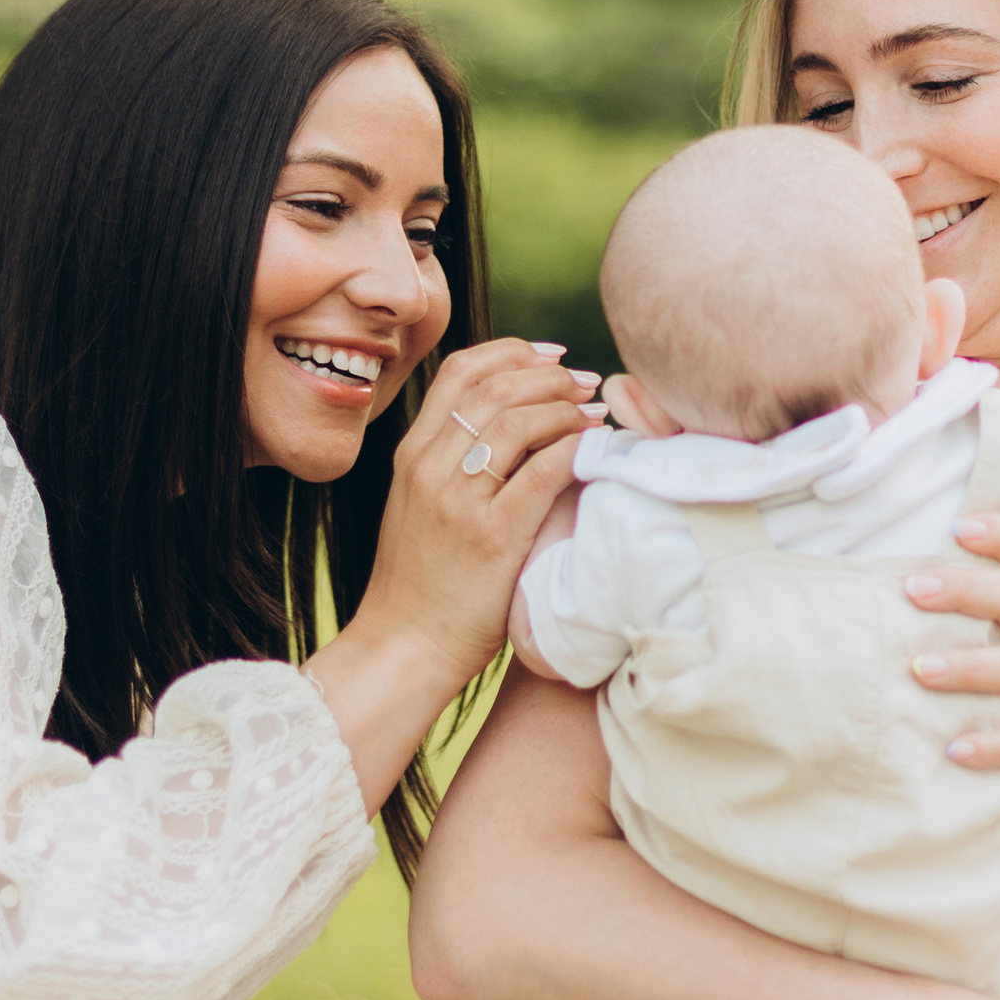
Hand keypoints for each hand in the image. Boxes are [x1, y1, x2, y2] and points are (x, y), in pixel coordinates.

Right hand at [354, 337, 601, 698]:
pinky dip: (575, 449)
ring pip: (519, 420)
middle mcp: (430, 467)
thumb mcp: (420, 506)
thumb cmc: (423, 582)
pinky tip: (595, 448)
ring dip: (566, 408)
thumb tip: (510, 423)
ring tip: (594, 413)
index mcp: (413, 454)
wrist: (404, 646)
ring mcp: (458, 501)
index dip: (514, 352)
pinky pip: (542, 472)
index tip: (553, 357)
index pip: (462, 371)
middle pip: (497, 387)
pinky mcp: (491, 537)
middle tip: (587, 384)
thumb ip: (452, 463)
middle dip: (552, 376)